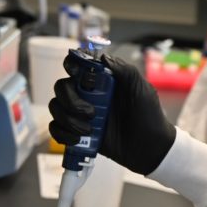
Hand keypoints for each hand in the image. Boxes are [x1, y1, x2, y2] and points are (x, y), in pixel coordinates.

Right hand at [48, 55, 175, 174]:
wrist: (150, 149)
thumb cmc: (150, 116)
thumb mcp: (142, 90)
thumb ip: (125, 71)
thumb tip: (103, 58)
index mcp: (103, 80)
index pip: (78, 65)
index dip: (72, 65)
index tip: (76, 74)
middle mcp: (89, 94)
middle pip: (62, 86)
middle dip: (69, 99)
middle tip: (90, 112)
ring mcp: (81, 113)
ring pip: (56, 107)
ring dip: (67, 118)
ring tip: (88, 130)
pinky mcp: (77, 131)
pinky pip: (56, 128)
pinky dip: (62, 133)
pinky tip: (78, 139)